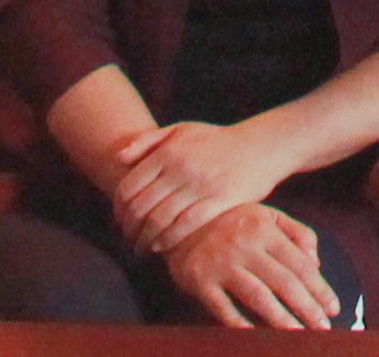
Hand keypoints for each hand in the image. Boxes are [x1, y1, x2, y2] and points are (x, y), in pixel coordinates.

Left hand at [112, 118, 291, 255]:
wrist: (261, 146)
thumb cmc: (216, 141)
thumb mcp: (182, 130)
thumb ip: (148, 141)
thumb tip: (118, 158)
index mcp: (168, 152)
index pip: (129, 187)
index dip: (118, 209)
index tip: (118, 221)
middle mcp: (181, 168)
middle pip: (140, 207)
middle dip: (128, 229)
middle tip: (127, 240)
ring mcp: (201, 186)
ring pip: (159, 220)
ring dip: (144, 240)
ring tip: (141, 248)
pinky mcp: (219, 202)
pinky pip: (185, 227)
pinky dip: (168, 241)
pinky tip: (161, 247)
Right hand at [166, 199, 346, 328]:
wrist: (177, 219)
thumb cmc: (231, 220)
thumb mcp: (266, 216)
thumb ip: (297, 233)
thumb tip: (317, 262)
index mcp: (265, 229)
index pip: (300, 263)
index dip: (319, 288)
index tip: (333, 308)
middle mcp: (245, 246)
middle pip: (284, 282)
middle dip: (307, 307)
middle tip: (323, 328)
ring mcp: (221, 264)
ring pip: (258, 296)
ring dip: (281, 319)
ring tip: (299, 335)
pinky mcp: (200, 280)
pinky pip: (222, 307)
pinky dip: (239, 323)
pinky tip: (255, 336)